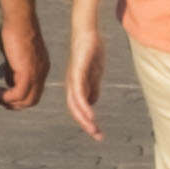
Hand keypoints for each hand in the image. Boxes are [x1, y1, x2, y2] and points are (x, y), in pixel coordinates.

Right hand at [0, 15, 45, 113]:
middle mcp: (42, 73)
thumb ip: (14, 69)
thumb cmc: (16, 31)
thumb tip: (9, 81)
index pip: (35, 90)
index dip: (20, 97)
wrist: (20, 20)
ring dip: (11, 103)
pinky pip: (19, 94)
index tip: (6, 96)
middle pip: (33, 100)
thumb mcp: (15, 55)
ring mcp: (37, 74)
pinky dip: (8, 97)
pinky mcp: (28, 73)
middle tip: (2, 102)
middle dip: (16, 105)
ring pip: (28, 100)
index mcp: (41, 67)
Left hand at [62, 24, 104, 138]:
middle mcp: (71, 84)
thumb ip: (93, 87)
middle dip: (86, 125)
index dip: (86, 121)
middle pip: (75, 110)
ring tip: (94, 130)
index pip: (78, 107)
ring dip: (84, 119)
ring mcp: (73, 78)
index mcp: (76, 85)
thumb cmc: (91, 50)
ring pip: (75, 104)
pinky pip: (78, 91)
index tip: (98, 133)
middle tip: (98, 137)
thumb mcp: (95, 73)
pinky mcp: (77, 71)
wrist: (87, 31)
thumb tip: (91, 103)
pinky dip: (83, 105)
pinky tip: (90, 115)